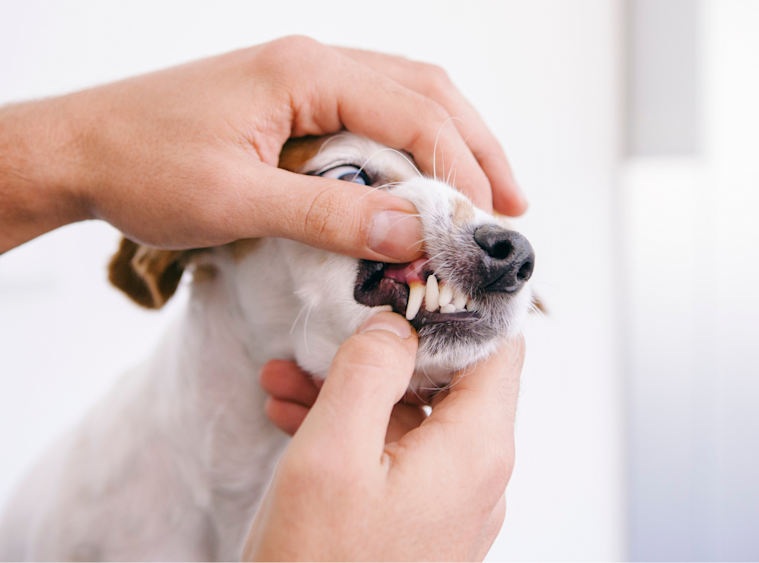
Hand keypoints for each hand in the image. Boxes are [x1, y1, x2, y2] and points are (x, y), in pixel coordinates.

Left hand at [0, 36, 525, 254]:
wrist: (79, 149)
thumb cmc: (143, 167)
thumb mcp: (238, 200)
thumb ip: (330, 214)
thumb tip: (415, 231)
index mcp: (307, 73)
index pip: (415, 114)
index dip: (461, 169)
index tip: (482, 224)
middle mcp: (315, 63)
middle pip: (427, 92)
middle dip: (477, 147)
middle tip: (512, 205)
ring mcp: (305, 79)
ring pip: (406, 97)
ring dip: (453, 143)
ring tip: (486, 192)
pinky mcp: (294, 103)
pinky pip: (373, 115)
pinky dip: (411, 147)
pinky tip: (423, 180)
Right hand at [244, 313, 523, 560]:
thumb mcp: (333, 454)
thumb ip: (369, 370)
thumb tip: (396, 323)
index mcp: (475, 448)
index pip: (498, 346)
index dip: (461, 304)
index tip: (414, 279)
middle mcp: (477, 472)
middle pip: (448, 378)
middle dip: (383, 350)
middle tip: (328, 333)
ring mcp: (450, 500)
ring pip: (411, 415)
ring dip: (354, 391)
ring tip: (287, 378)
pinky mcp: (421, 519)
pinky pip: (396, 454)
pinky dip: (353, 431)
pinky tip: (296, 417)